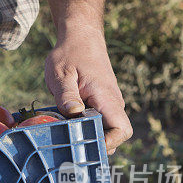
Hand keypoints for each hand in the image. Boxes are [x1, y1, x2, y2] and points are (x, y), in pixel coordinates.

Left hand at [45, 25, 131, 154]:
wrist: (81, 37)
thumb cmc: (70, 53)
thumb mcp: (61, 73)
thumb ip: (66, 95)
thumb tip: (74, 114)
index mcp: (106, 98)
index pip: (122, 130)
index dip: (108, 143)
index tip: (85, 145)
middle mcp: (112, 103)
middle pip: (114, 136)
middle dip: (94, 144)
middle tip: (68, 145)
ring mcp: (108, 104)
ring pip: (104, 130)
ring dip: (87, 136)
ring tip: (64, 136)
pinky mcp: (100, 104)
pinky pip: (97, 123)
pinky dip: (84, 128)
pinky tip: (65, 126)